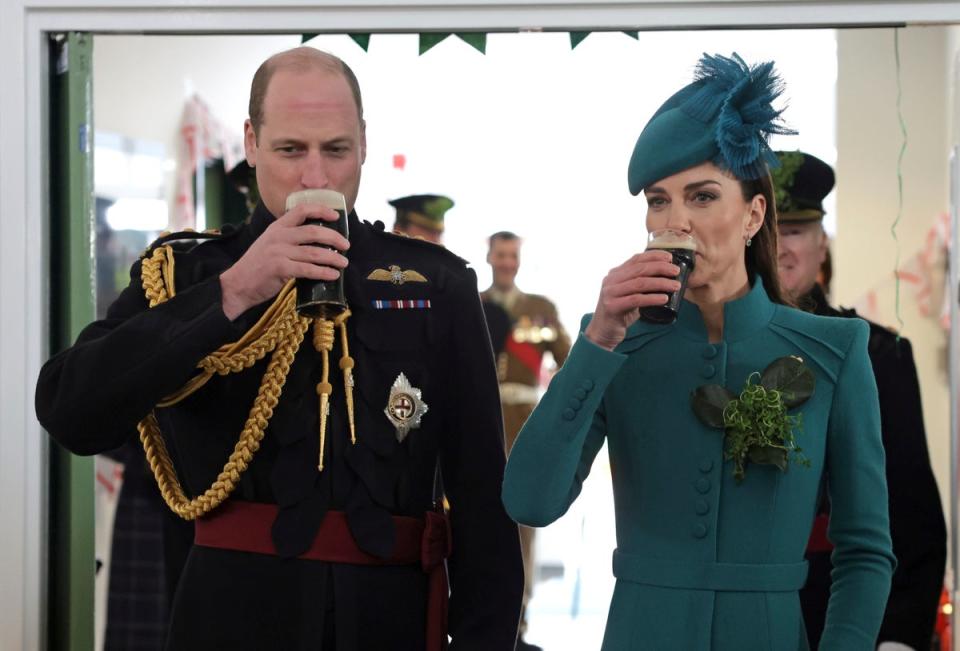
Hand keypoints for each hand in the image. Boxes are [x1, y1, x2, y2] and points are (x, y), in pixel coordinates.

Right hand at [219, 202, 349, 319]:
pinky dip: (323, 272)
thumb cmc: (258, 266)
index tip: (336, 215)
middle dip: (334, 237)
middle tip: (346, 245)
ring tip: (344, 263)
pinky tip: (333, 275)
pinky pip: (307, 270)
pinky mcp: (279, 269)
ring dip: (333, 258)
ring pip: (314, 252)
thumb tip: (317, 242)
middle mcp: (278, 236)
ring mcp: (278, 252)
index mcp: (277, 227)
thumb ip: (288, 239)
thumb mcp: (270, 244)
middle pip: (313, 231)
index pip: (301, 209)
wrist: (237, 284)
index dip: (320, 209)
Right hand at [583, 250, 680, 350]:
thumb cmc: (620, 313)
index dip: (654, 256)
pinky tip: (664, 299)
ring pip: (639, 283)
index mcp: (615, 274)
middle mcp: (611, 280)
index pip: (636, 259)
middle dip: (661, 268)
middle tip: (676, 271)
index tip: (670, 257)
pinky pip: (636, 300)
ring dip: (660, 283)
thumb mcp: (629, 294)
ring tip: (675, 286)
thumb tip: (666, 277)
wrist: (602, 332)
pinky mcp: (612, 306)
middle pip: (639, 269)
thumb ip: (640, 284)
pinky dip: (652, 298)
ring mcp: (610, 293)